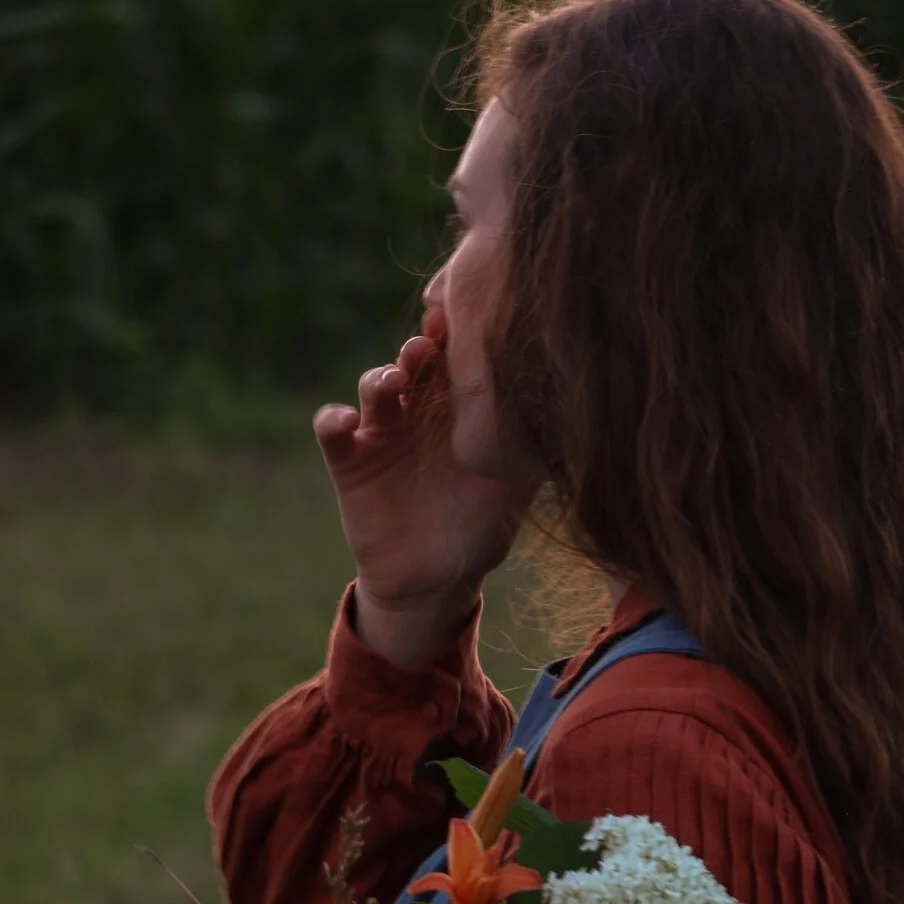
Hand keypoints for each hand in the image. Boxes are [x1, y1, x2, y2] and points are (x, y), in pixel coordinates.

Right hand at [313, 311, 535, 665]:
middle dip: (423, 345)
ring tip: (394, 380)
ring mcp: (382, 432)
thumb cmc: (482, 526)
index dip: (464, 337)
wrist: (438, 580)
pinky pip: (331, 431)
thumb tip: (572, 412)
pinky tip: (344, 420)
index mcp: (459, 407)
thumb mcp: (516, 487)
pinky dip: (332, 419)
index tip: (476, 323)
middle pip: (415, 360)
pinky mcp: (350, 461)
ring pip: (374, 386)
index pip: (459, 358)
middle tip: (433, 339)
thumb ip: (534, 449)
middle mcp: (419, 409)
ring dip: (381, 376)